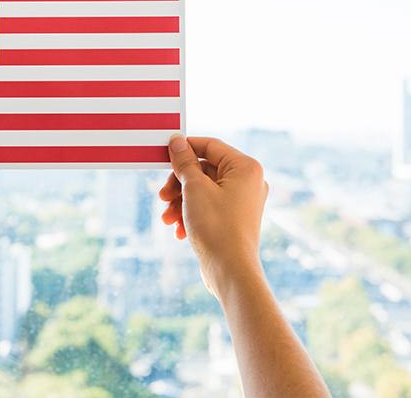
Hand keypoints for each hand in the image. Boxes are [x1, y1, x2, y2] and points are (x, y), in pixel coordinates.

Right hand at [158, 135, 268, 297]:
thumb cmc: (216, 226)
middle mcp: (249, 181)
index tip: (163, 154)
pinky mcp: (235, 218)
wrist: (230, 270)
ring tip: (167, 218)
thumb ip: (184, 162)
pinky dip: (191, 214)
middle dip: (179, 184)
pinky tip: (178, 230)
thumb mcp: (194, 188)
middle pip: (204, 170)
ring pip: (203, 190)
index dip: (184, 148)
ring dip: (181, 202)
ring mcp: (243, 201)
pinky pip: (208, 206)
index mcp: (245, 167)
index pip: (210, 146)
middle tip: (162, 196)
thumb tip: (177, 141)